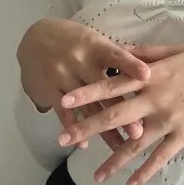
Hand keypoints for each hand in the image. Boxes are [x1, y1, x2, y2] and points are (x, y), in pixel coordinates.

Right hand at [16, 17, 150, 149]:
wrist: (33, 36)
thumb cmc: (74, 39)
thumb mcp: (95, 40)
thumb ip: (118, 56)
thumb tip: (150, 69)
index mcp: (96, 46)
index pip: (117, 56)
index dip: (132, 65)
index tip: (147, 75)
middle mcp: (80, 61)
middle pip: (105, 91)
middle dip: (122, 113)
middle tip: (139, 133)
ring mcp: (63, 77)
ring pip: (87, 108)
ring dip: (104, 130)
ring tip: (120, 147)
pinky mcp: (49, 91)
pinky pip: (63, 113)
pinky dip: (74, 128)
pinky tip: (85, 144)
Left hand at [57, 44, 183, 184]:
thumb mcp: (178, 50)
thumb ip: (148, 54)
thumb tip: (123, 50)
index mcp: (152, 76)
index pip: (112, 85)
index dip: (87, 93)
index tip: (64, 101)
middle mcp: (156, 99)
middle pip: (115, 116)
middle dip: (88, 128)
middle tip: (64, 140)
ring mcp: (170, 119)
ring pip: (136, 144)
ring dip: (114, 161)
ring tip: (96, 176)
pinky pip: (162, 157)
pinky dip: (146, 171)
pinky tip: (131, 184)